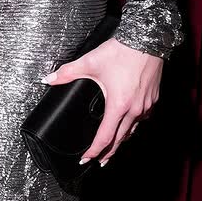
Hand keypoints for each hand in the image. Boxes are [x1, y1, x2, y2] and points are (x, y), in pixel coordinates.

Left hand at [43, 37, 161, 167]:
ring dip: (122, 140)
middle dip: (108, 153)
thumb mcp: (90, 62)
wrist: (147, 38)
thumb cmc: (121, 51)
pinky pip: (142, 118)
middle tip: (99, 162)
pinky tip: (129, 124)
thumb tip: (48, 79)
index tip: (86, 159)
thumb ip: (67, 72)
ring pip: (133, 130)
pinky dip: (133, 125)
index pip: (105, 137)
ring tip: (113, 147)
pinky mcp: (153, 98)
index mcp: (118, 105)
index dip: (94, 151)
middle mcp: (135, 109)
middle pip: (121, 139)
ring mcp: (146, 105)